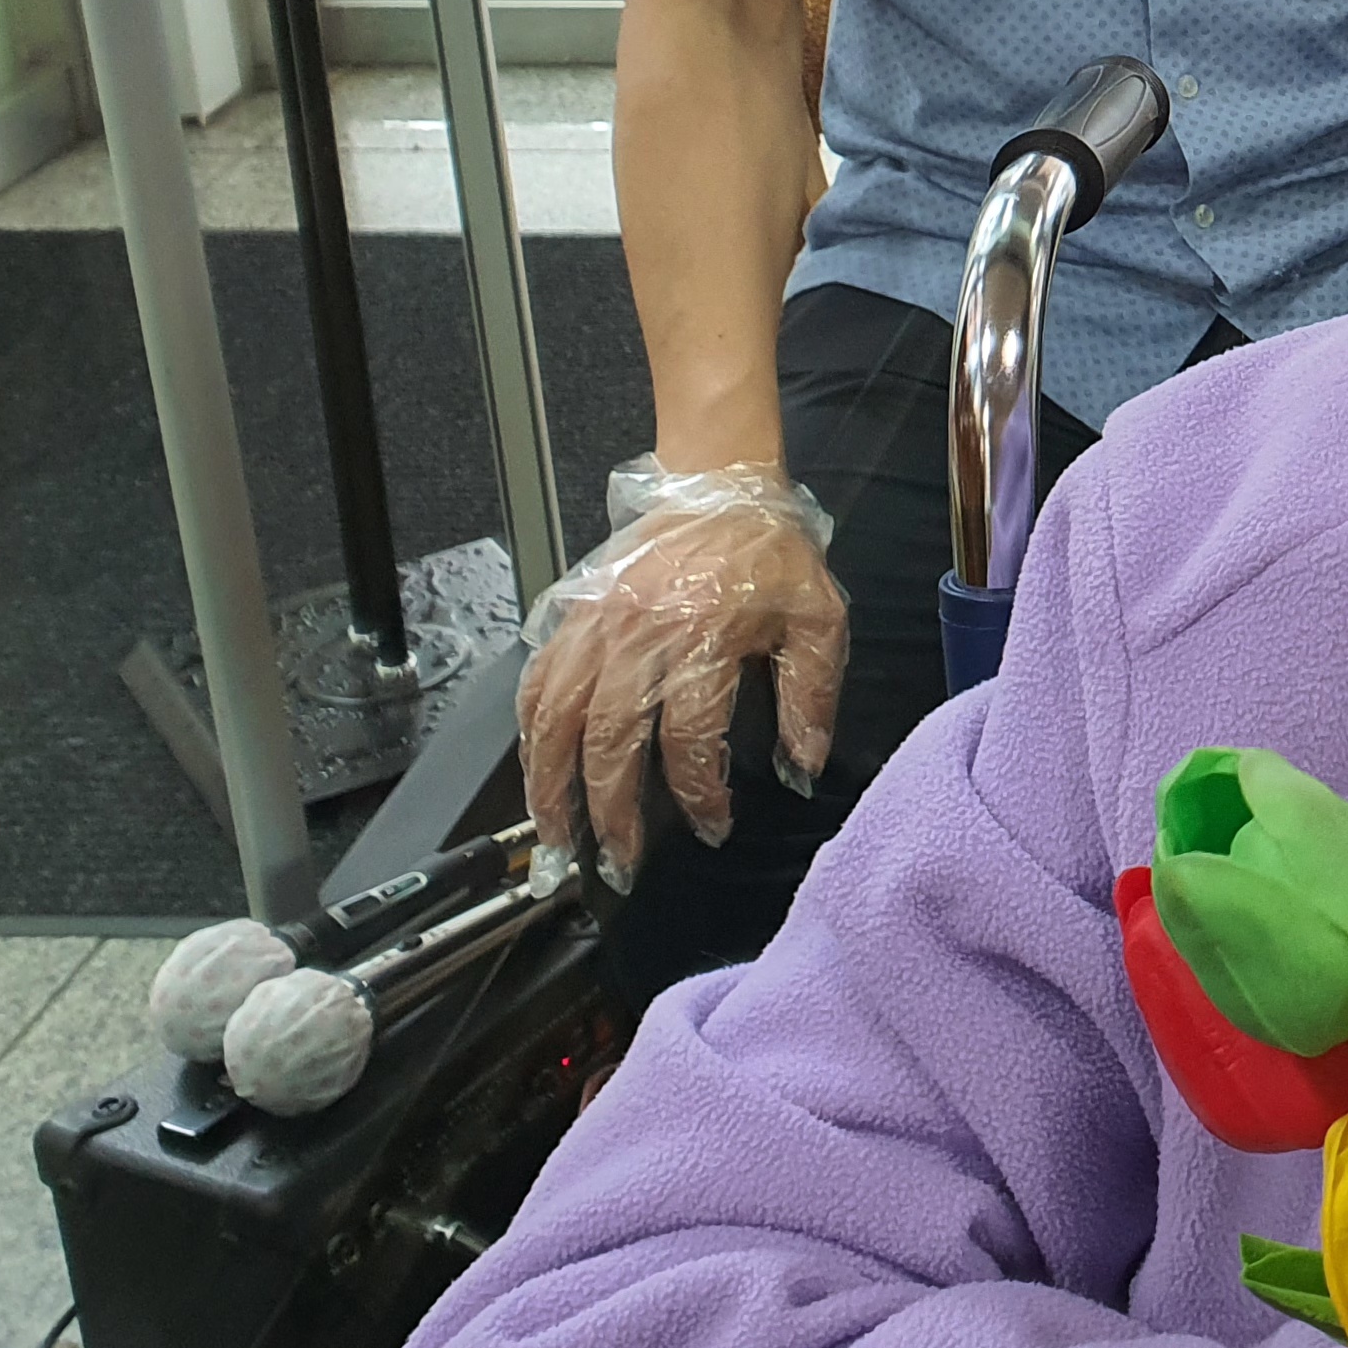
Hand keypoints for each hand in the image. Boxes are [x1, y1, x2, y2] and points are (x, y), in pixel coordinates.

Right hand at [517, 469, 845, 886]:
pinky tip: (536, 768)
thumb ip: (811, 698)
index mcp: (704, 635)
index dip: (699, 793)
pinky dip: (531, 731)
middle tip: (619, 861)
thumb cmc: (770, 552)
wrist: (721, 486)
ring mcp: (597, 623)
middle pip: (610, 739)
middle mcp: (640, 633)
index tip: (713, 824)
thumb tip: (803, 766)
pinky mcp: (573, 614)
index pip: (690, 737)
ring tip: (556, 836)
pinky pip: (538, 681)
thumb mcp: (817, 621)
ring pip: (556, 717)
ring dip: (551, 784)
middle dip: (610, 812)